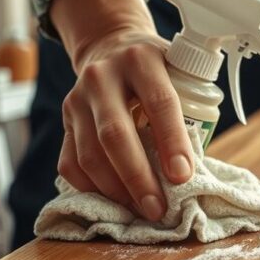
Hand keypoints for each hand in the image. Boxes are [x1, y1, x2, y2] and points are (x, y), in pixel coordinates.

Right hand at [50, 0, 193, 220]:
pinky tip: (116, 199)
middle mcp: (102, 76)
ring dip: (116, 189)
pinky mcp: (64, 120)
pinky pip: (71, 163)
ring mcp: (77, 99)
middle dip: (138, 177)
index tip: (182, 176)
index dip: (172, 142)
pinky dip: (92, 188)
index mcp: (141, 59)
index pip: (160, 102)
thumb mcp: (179, 72)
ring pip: (89, 154)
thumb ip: (188, 109)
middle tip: (157, 209)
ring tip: (141, 209)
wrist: (111, 49)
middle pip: (115, 134)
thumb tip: (195, 171)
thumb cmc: (158, 70)